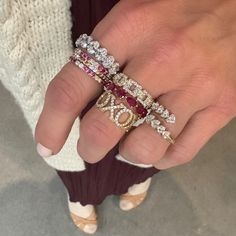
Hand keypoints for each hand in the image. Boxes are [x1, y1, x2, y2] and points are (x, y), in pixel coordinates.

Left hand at [35, 0, 235, 168]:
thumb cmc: (178, 9)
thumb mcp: (133, 16)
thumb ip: (105, 54)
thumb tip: (83, 100)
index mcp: (130, 27)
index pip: (73, 86)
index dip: (53, 122)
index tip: (47, 143)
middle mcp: (163, 58)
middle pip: (106, 125)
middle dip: (90, 146)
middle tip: (89, 148)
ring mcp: (196, 86)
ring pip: (145, 146)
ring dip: (128, 154)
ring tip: (129, 144)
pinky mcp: (224, 106)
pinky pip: (181, 152)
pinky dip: (161, 157)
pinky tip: (157, 147)